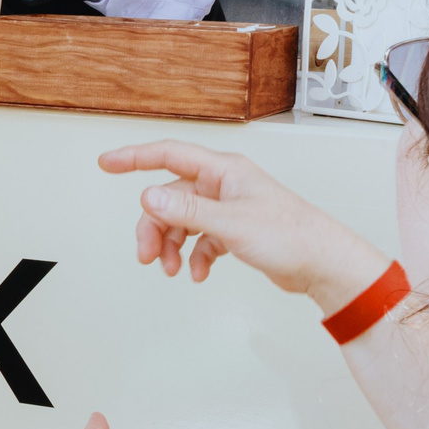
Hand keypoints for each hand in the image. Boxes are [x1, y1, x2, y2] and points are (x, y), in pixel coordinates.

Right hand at [98, 140, 390, 304]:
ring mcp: (230, 207)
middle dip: (154, 226)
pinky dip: (194, 257)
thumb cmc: (290, 235)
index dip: (135, 157)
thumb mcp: (232, 224)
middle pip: (171, 197)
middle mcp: (224, 185)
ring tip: (170, 270)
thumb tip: (148, 196)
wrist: (323, 264)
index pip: (169, 155)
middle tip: (146, 257)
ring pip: (183, 221)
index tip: (106, 163)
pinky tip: (198, 273)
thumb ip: (187, 210)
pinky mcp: (236, 230)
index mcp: (223, 171)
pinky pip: (201, 239)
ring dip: (171, 245)